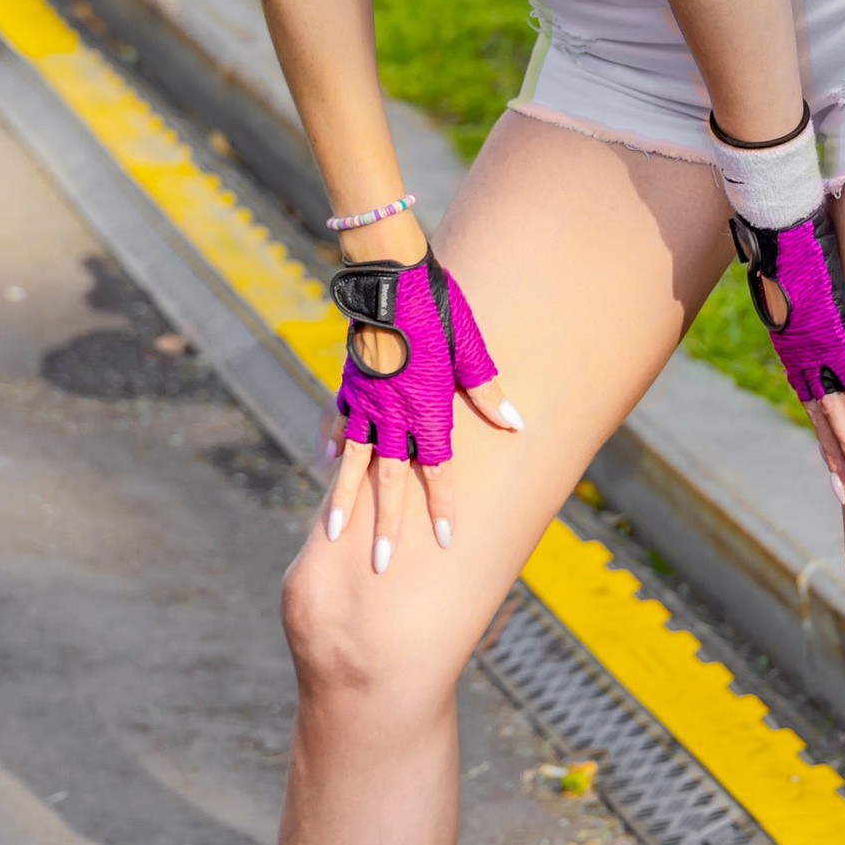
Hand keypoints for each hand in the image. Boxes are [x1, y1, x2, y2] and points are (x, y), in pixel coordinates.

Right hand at [322, 250, 519, 568]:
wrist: (390, 278)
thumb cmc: (438, 310)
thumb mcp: (471, 349)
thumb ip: (489, 392)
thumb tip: (516, 425)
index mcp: (426, 411)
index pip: (437, 471)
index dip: (441, 506)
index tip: (444, 540)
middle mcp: (391, 416)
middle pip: (389, 482)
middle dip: (387, 527)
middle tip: (382, 566)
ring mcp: (363, 403)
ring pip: (352, 463)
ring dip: (344, 502)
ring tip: (334, 536)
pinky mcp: (347, 385)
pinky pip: (338, 423)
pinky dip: (333, 446)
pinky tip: (328, 466)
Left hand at [729, 205, 844, 502]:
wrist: (771, 231)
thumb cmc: (786, 253)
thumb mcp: (799, 294)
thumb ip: (816, 313)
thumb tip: (829, 312)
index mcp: (796, 357)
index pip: (814, 408)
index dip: (826, 440)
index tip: (836, 470)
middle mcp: (802, 362)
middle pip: (822, 421)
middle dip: (837, 459)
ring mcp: (815, 351)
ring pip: (836, 411)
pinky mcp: (829, 334)